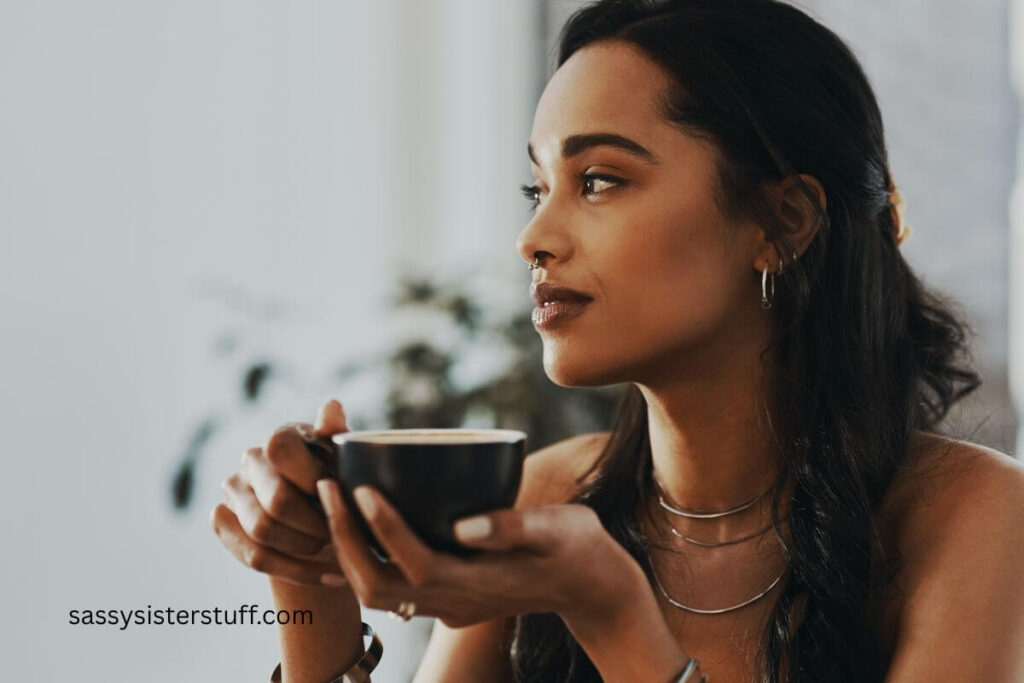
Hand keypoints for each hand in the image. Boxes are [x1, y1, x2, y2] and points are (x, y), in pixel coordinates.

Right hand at [210, 399, 352, 586]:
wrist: (323, 520)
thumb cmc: (341, 484)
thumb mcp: (349, 461)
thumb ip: (339, 437)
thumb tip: (332, 407)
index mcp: (281, 438)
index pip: (282, 453)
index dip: (315, 482)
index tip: (343, 499)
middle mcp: (251, 461)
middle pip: (276, 502)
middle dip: (315, 525)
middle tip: (340, 534)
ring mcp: (233, 491)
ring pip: (263, 532)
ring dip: (306, 549)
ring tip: (334, 551)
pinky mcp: (223, 521)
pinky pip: (255, 556)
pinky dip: (296, 571)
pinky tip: (329, 576)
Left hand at [315, 479, 648, 629]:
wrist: (593, 588)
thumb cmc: (580, 549)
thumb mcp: (558, 530)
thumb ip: (513, 528)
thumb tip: (464, 524)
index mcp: (478, 584)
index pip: (415, 562)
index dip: (382, 528)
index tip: (360, 487)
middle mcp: (455, 601)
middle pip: (378, 586)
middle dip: (345, 539)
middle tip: (328, 486)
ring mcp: (449, 604)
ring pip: (378, 591)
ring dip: (347, 549)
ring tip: (331, 498)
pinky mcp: (448, 596)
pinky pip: (391, 586)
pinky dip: (363, 558)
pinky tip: (350, 528)